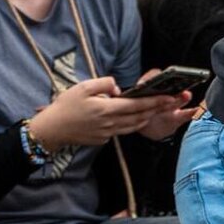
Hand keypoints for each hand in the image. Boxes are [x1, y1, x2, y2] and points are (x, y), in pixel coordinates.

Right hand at [27, 76, 190, 147]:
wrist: (52, 130)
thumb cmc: (65, 106)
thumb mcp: (83, 87)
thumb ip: (104, 84)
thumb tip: (119, 88)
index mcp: (107, 109)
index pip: (138, 105)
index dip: (156, 101)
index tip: (170, 97)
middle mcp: (110, 124)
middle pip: (140, 117)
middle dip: (157, 109)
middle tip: (172, 102)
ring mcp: (107, 134)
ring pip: (134, 126)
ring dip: (147, 118)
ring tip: (158, 110)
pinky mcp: (103, 139)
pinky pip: (122, 131)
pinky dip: (132, 124)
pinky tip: (136, 118)